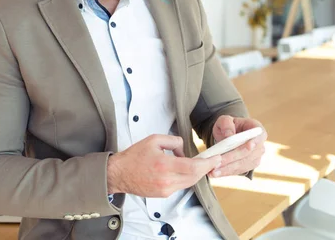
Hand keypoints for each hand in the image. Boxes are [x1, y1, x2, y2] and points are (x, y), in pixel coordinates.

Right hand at [107, 134, 221, 197]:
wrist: (119, 174)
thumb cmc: (134, 156)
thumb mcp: (154, 140)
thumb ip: (173, 141)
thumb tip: (184, 149)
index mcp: (164, 165)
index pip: (193, 167)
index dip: (207, 163)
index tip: (216, 158)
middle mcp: (166, 180)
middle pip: (194, 177)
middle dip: (205, 168)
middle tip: (213, 160)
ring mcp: (165, 190)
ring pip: (189, 183)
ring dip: (196, 173)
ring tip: (200, 163)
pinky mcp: (163, 195)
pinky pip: (180, 186)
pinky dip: (186, 178)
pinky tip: (184, 170)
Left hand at [209, 116, 266, 177]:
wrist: (226, 135)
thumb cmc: (227, 126)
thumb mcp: (224, 120)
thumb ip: (227, 124)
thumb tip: (229, 136)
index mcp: (257, 130)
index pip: (259, 136)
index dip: (255, 141)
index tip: (248, 145)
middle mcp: (259, 145)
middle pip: (248, 154)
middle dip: (232, 159)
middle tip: (217, 163)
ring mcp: (256, 157)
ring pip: (243, 164)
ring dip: (228, 169)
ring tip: (213, 171)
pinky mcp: (249, 165)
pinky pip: (239, 170)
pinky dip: (227, 172)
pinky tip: (216, 173)